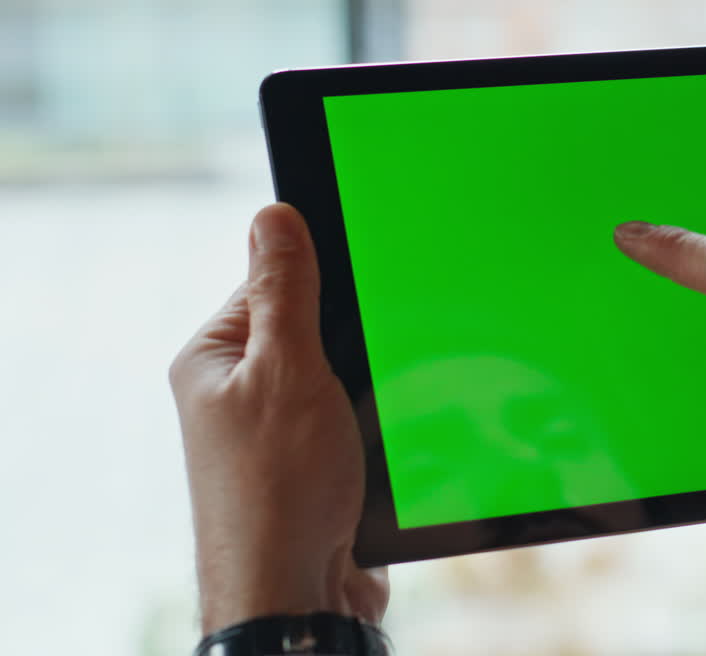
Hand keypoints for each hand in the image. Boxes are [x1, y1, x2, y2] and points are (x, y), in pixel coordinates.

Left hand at [170, 203, 388, 633]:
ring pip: (347, 380)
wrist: (298, 594)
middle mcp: (240, 394)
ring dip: (373, 392)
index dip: (323, 284)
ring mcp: (279, 434)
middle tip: (370, 368)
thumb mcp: (286, 370)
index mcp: (214, 360)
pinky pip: (359, 423)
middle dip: (356, 345)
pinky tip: (387, 445)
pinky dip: (381, 428)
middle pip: (316, 332)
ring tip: (374, 419)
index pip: (272, 285)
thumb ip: (285, 291)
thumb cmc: (278, 489)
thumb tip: (275, 214)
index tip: (366, 290)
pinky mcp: (316, 467)